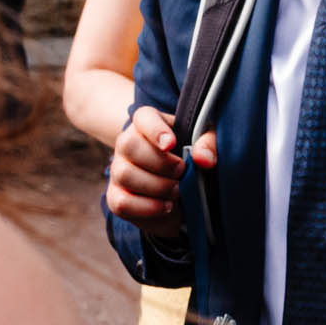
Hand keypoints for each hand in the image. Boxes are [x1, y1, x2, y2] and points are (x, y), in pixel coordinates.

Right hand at [106, 106, 215, 240]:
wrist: (183, 198)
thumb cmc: (193, 162)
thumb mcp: (206, 147)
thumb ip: (209, 145)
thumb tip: (203, 158)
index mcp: (148, 123)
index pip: (143, 117)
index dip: (155, 130)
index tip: (171, 144)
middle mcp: (126, 143)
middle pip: (129, 145)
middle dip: (160, 162)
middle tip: (181, 171)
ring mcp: (118, 170)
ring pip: (125, 174)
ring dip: (157, 186)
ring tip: (177, 190)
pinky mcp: (115, 197)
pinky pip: (122, 203)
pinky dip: (148, 207)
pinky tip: (166, 206)